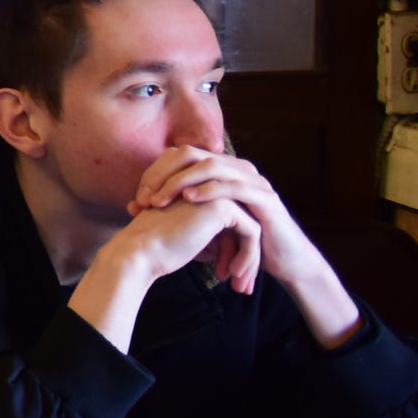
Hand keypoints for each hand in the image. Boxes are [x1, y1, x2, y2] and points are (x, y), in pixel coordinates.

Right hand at [70, 193, 261, 352]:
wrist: (139, 251)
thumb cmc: (156, 250)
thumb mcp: (190, 240)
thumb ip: (211, 239)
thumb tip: (236, 253)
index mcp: (198, 194)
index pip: (229, 224)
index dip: (233, 251)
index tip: (229, 276)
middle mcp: (208, 189)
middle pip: (241, 226)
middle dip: (245, 258)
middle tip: (242, 286)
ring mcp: (216, 194)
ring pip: (250, 228)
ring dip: (248, 259)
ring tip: (240, 286)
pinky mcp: (223, 206)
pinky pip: (252, 232)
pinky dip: (248, 255)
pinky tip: (235, 274)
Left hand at [127, 146, 357, 344]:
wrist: (282, 262)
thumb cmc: (237, 242)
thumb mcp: (202, 221)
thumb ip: (175, 208)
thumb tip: (134, 204)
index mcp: (223, 170)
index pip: (180, 156)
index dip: (155, 172)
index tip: (137, 197)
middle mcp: (238, 169)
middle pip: (192, 155)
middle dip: (163, 175)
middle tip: (144, 199)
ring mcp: (254, 181)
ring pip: (211, 167)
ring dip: (180, 183)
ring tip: (159, 202)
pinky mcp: (265, 199)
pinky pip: (234, 187)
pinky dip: (209, 190)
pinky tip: (190, 199)